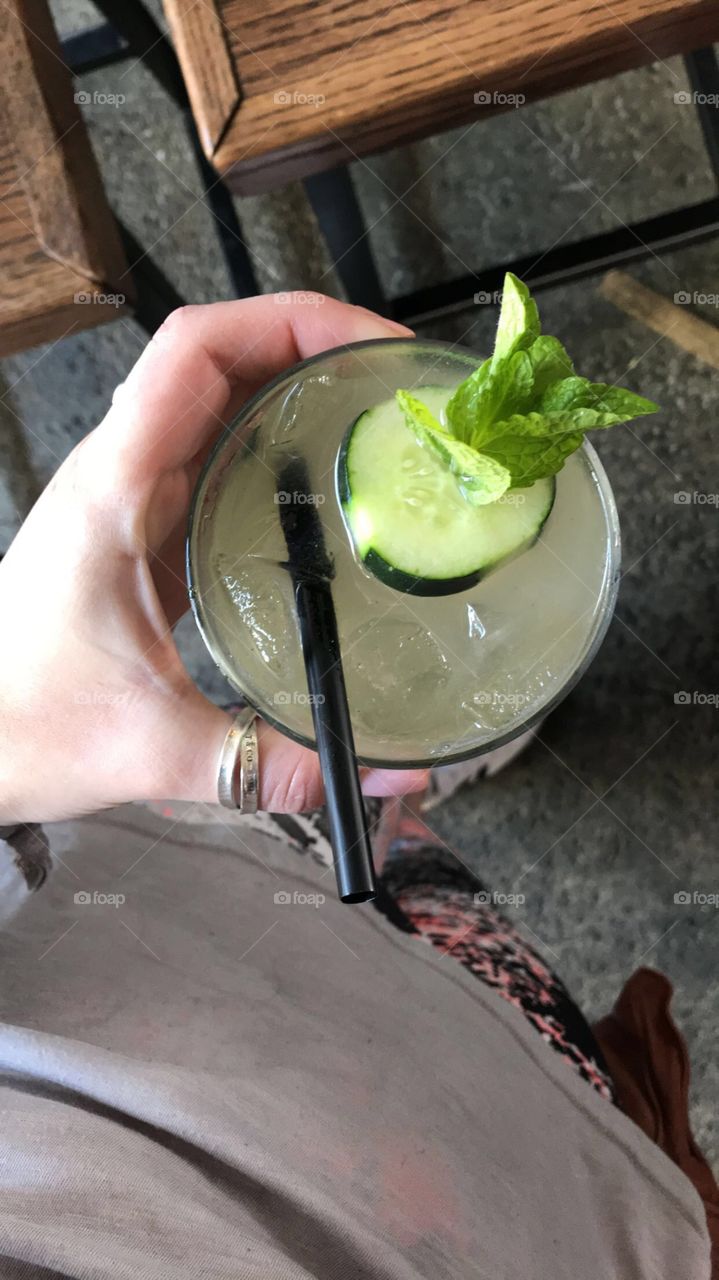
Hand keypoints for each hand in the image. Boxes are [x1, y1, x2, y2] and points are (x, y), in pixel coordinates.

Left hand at [0, 295, 426, 822]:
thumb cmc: (24, 726)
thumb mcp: (156, 750)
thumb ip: (272, 766)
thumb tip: (384, 771)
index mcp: (112, 491)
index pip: (196, 350)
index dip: (290, 320)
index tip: (369, 343)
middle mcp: (119, 474)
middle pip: (218, 357)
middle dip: (313, 344)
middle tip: (396, 381)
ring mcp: (129, 496)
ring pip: (216, 398)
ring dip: (294, 385)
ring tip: (377, 416)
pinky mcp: (142, 527)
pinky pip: (213, 452)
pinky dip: (274, 440)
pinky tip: (328, 483)